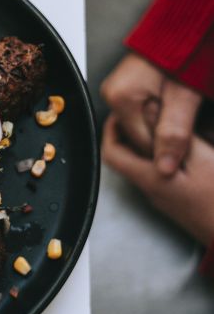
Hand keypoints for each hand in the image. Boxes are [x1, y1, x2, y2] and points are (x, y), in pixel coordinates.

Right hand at [101, 53, 201, 175]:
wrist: (187, 26)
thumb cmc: (187, 51)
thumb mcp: (185, 96)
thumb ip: (174, 133)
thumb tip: (165, 168)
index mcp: (120, 97)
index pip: (141, 142)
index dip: (169, 147)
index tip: (190, 142)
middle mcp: (111, 94)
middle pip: (138, 134)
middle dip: (165, 134)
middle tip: (190, 120)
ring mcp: (116, 90)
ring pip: (140, 125)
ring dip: (163, 124)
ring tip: (185, 111)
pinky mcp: (124, 88)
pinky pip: (139, 113)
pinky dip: (158, 115)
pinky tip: (174, 107)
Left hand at [102, 114, 213, 245]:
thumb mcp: (202, 160)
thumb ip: (174, 138)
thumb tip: (149, 112)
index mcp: (150, 179)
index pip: (112, 152)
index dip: (112, 129)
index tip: (122, 112)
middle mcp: (151, 190)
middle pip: (126, 157)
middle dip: (130, 132)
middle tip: (146, 114)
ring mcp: (163, 198)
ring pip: (143, 165)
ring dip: (149, 143)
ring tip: (165, 125)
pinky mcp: (176, 200)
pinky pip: (160, 173)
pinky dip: (163, 156)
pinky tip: (182, 148)